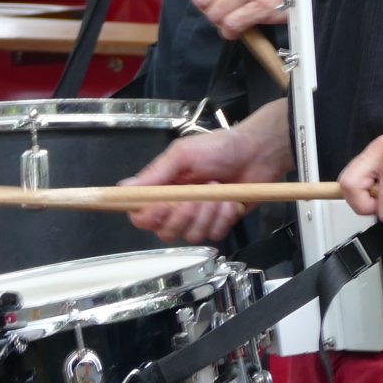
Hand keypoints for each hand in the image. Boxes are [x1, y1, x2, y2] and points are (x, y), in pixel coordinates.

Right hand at [124, 103, 289, 244]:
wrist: (257, 152)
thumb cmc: (220, 148)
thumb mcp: (183, 154)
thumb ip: (156, 173)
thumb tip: (124, 188)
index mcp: (162, 188)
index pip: (141, 215)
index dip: (148, 217)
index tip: (164, 206)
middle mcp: (176, 206)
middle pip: (165, 231)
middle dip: (183, 216)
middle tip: (197, 196)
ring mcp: (198, 217)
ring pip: (191, 235)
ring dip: (206, 214)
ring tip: (218, 191)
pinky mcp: (218, 223)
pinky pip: (213, 234)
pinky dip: (223, 218)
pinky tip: (229, 201)